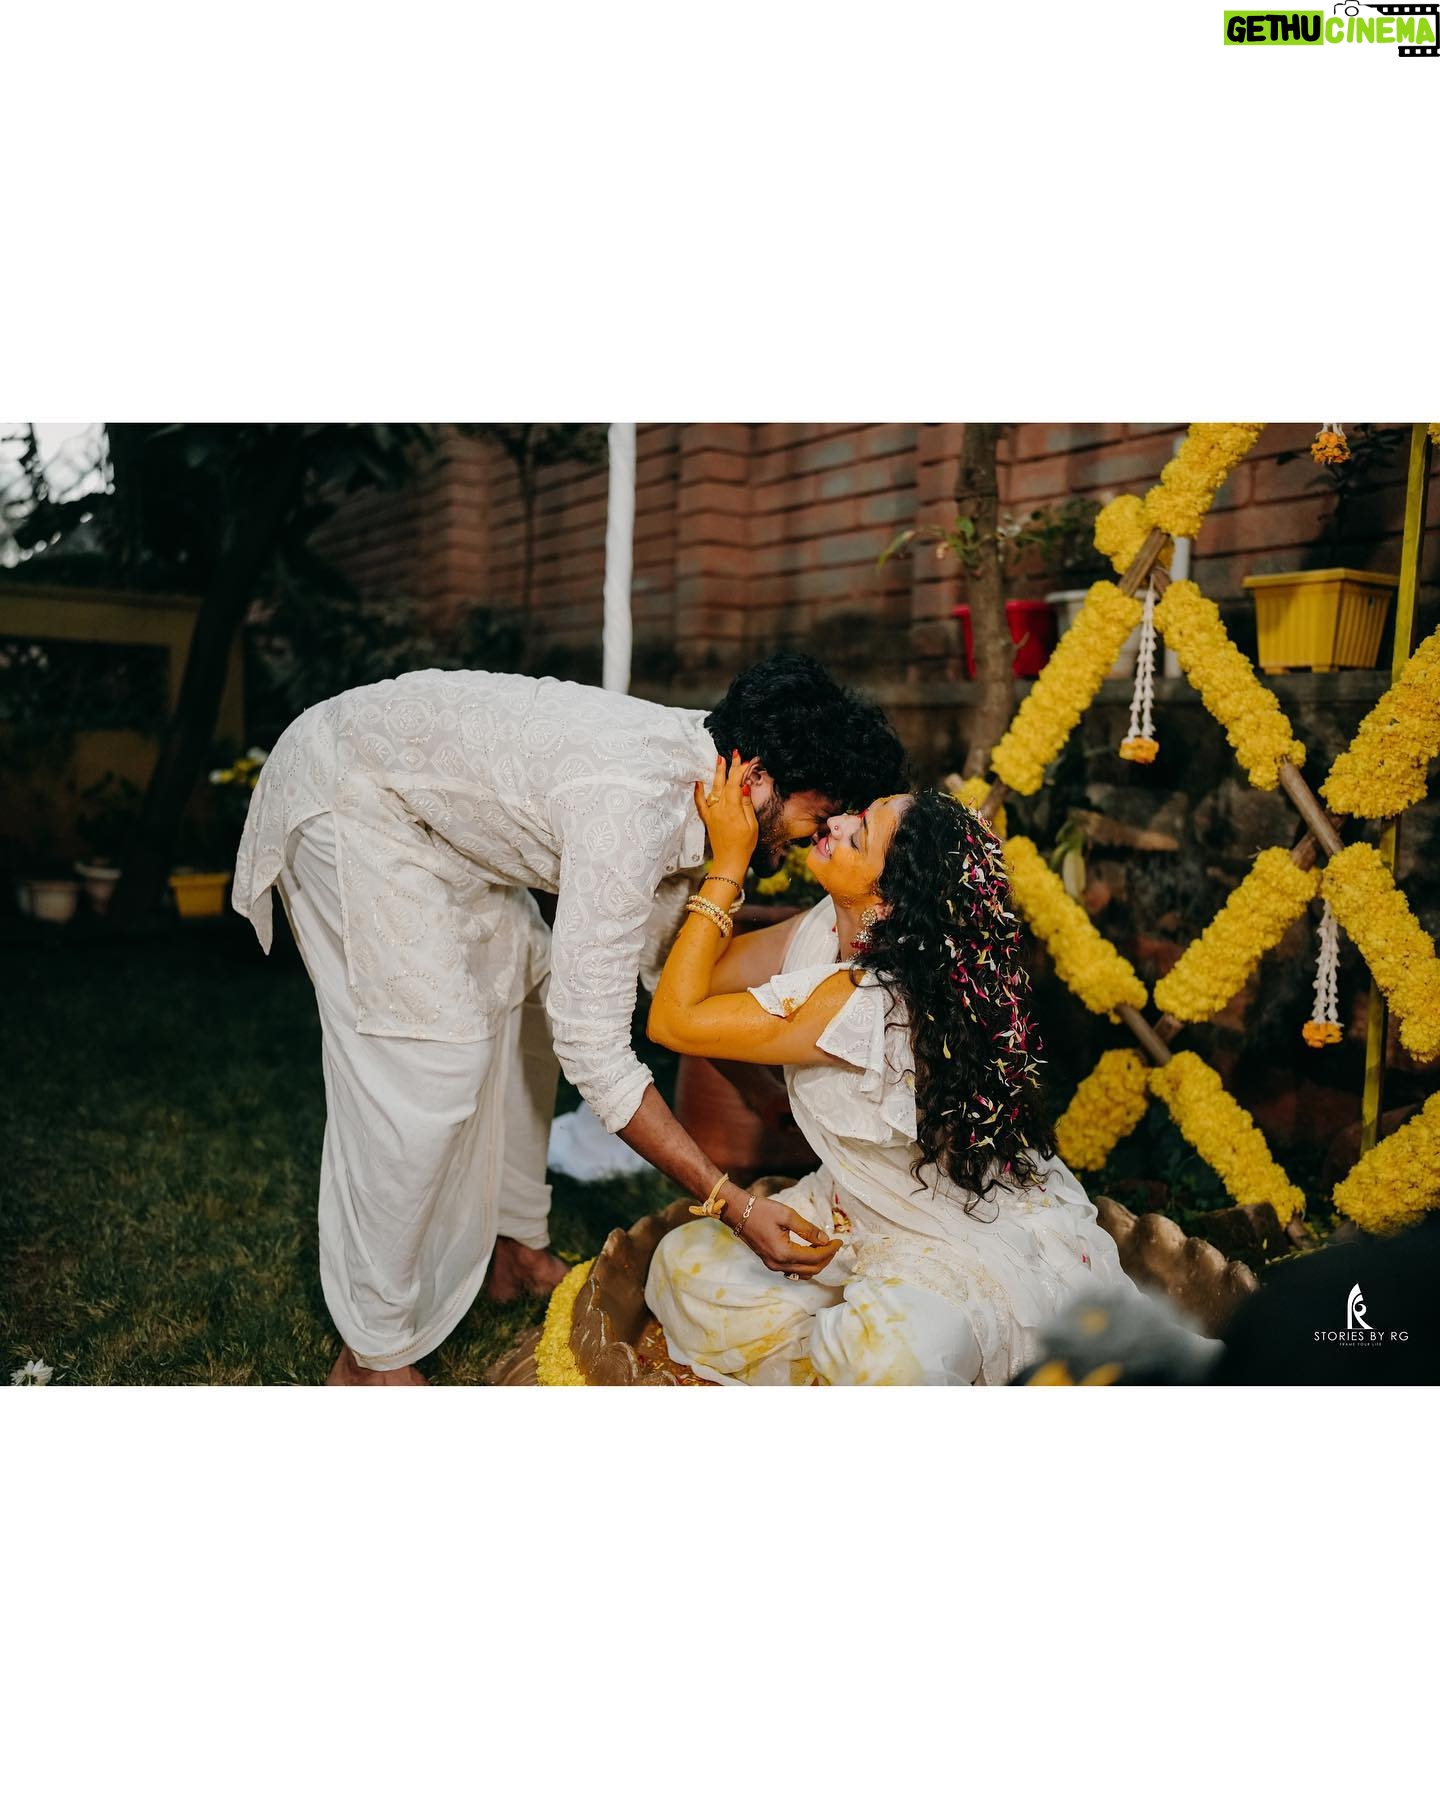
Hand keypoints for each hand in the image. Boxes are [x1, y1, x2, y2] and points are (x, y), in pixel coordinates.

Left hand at [696, 752, 758, 871]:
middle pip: (724, 783)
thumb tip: (745, 787)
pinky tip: (698, 782)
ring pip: (714, 789)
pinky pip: (701, 803)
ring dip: (717, 774)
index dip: (740, 771)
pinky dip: (699, 791)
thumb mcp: (752, 825)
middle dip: (730, 767)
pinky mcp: (708, 818)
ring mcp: (712, 813)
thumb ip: (747, 804)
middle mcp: (720, 809)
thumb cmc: (744, 845)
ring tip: (719, 760)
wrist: (729, 860)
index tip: (747, 761)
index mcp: (733, 810)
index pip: (735, 785)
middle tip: (734, 753)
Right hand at [723, 1186, 840, 1277]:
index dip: (830, 1250)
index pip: (814, 1257)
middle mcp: (778, 1264)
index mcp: (783, 1253)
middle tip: (835, 1244)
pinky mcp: (771, 1263)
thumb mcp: (787, 1215)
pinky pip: (793, 1271)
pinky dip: (806, 1264)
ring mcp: (773, 1266)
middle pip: (811, 1269)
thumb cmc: (761, 1210)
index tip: (839, 1241)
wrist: (738, 1212)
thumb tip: (825, 1240)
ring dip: (817, 1263)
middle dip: (826, 1258)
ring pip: (803, 1273)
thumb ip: (808, 1229)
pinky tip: (810, 1251)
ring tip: (824, 1248)